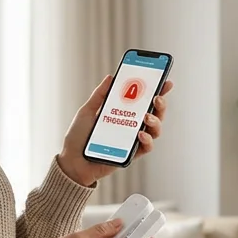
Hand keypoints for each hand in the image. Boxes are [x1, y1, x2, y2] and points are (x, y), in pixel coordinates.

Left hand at [56, 74, 174, 185]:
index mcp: (123, 113)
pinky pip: (147, 147)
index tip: (165, 81)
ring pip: (155, 130)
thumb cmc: (79, 137)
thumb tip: (111, 77)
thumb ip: (100, 95)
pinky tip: (140, 134)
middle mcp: (131, 126)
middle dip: (161, 104)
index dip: (157, 91)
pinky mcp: (132, 154)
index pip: (143, 100)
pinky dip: (147, 139)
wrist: (73, 160)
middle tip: (157, 97)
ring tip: (147, 116)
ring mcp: (133, 140)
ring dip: (156, 121)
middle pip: (154, 113)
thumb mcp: (87, 111)